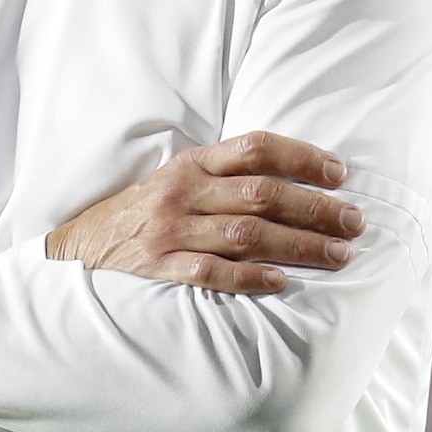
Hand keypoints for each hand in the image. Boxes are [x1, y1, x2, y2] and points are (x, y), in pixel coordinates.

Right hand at [45, 131, 361, 294]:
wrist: (76, 248)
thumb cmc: (139, 215)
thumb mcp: (176, 180)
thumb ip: (223, 176)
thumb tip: (291, 180)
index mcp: (191, 164)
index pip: (256, 148)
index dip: (302, 157)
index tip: (340, 173)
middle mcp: (182, 192)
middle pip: (263, 193)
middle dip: (316, 207)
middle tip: (355, 222)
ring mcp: (170, 232)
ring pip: (247, 234)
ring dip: (299, 244)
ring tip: (338, 254)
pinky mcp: (159, 269)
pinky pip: (213, 273)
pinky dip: (251, 277)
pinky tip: (283, 282)